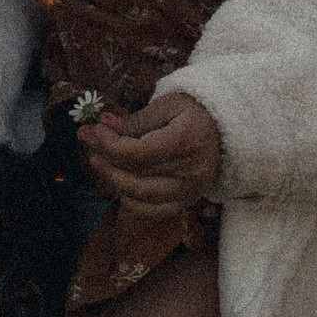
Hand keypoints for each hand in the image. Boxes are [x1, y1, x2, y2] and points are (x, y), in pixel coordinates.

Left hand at [81, 91, 220, 217]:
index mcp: (188, 141)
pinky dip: (131, 201)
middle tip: (88, 142)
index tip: (95, 129)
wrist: (228, 129)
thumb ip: (135, 121)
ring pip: (140, 196)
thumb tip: (102, 126)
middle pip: (136, 175)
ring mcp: (191, 190)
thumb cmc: (196, 112)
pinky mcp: (188, 201)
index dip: (110, 144)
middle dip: (105, 159)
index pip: (138, 154)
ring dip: (114, 180)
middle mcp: (192, 171)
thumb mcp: (168, 105)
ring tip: (101, 161)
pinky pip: (152, 211)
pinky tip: (120, 183)